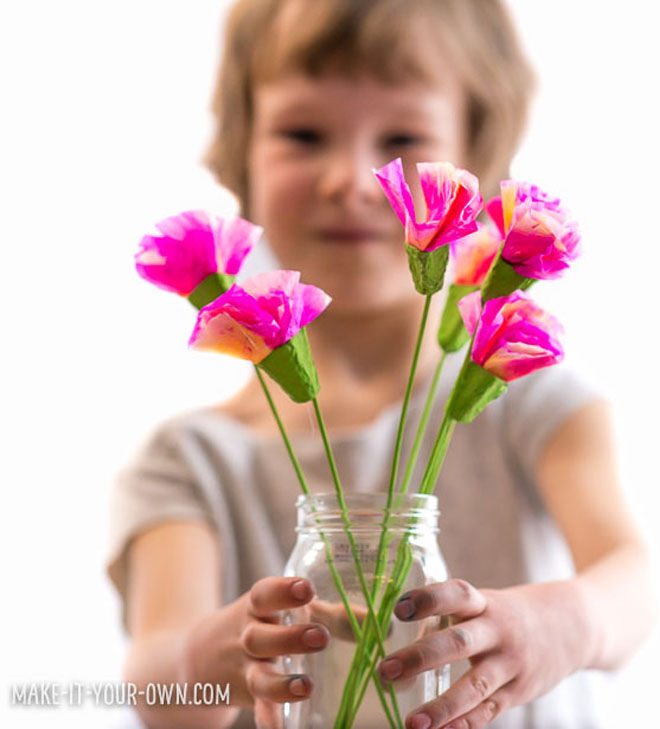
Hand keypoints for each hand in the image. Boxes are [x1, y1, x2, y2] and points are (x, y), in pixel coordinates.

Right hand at [182, 576, 329, 728]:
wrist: (199, 656)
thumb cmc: (254, 623)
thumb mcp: (271, 608)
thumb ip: (314, 609)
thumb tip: (367, 614)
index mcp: (254, 608)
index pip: (265, 595)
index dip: (284, 591)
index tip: (306, 588)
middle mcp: (247, 636)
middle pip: (261, 637)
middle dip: (290, 638)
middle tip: (321, 636)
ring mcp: (245, 669)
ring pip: (259, 677)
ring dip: (282, 684)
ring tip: (306, 686)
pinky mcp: (247, 696)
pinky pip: (257, 709)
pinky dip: (268, 719)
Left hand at [377, 578, 588, 728]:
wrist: (571, 626)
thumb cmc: (509, 613)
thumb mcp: (485, 603)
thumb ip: (451, 617)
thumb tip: (397, 629)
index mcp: (485, 603)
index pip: (456, 595)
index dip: (428, 599)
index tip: (399, 608)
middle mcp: (498, 631)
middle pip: (458, 643)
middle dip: (421, 657)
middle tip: (386, 670)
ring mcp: (511, 664)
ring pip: (474, 687)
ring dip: (441, 707)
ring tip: (412, 722)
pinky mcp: (519, 693)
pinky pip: (489, 712)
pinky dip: (464, 725)